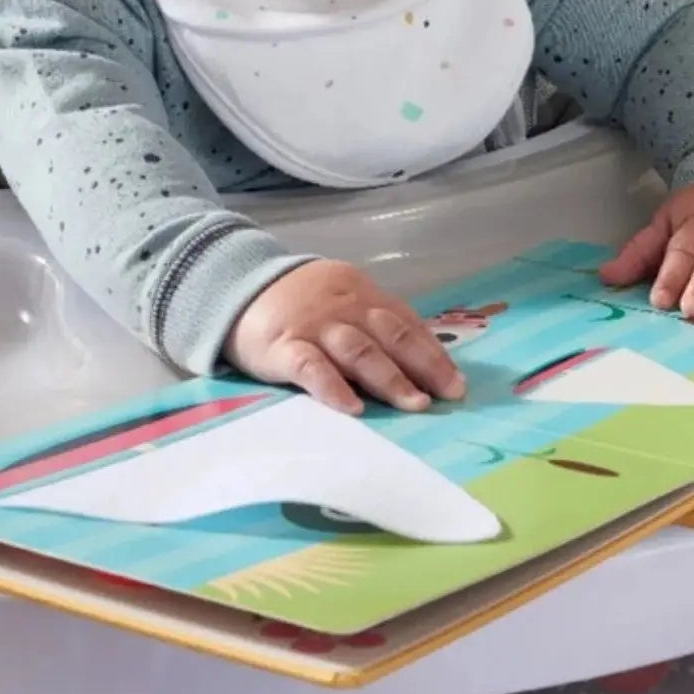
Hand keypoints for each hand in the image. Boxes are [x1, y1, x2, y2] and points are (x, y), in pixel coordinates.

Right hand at [225, 260, 467, 414]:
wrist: (236, 286)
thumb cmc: (301, 304)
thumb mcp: (344, 302)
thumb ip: (376, 326)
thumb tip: (423, 365)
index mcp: (365, 296)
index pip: (407, 325)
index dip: (434, 355)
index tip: (457, 385)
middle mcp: (345, 309)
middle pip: (390, 336)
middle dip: (422, 367)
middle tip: (447, 395)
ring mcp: (314, 327)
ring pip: (358, 350)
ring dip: (389, 378)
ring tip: (414, 404)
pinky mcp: (282, 346)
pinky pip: (310, 367)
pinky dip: (332, 387)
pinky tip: (352, 408)